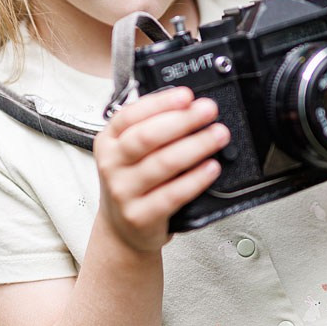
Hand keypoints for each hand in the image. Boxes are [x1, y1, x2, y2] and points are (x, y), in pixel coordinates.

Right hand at [93, 87, 229, 252]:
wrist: (121, 229)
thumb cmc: (132, 183)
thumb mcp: (128, 153)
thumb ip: (149, 128)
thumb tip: (189, 107)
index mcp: (109, 141)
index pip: (130, 115)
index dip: (160, 103)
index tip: (187, 96)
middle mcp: (112, 164)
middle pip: (147, 137)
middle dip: (182, 120)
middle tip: (208, 111)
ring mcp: (124, 191)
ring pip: (163, 164)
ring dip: (196, 146)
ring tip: (217, 136)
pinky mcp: (140, 215)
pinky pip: (172, 195)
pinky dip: (196, 179)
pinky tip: (211, 168)